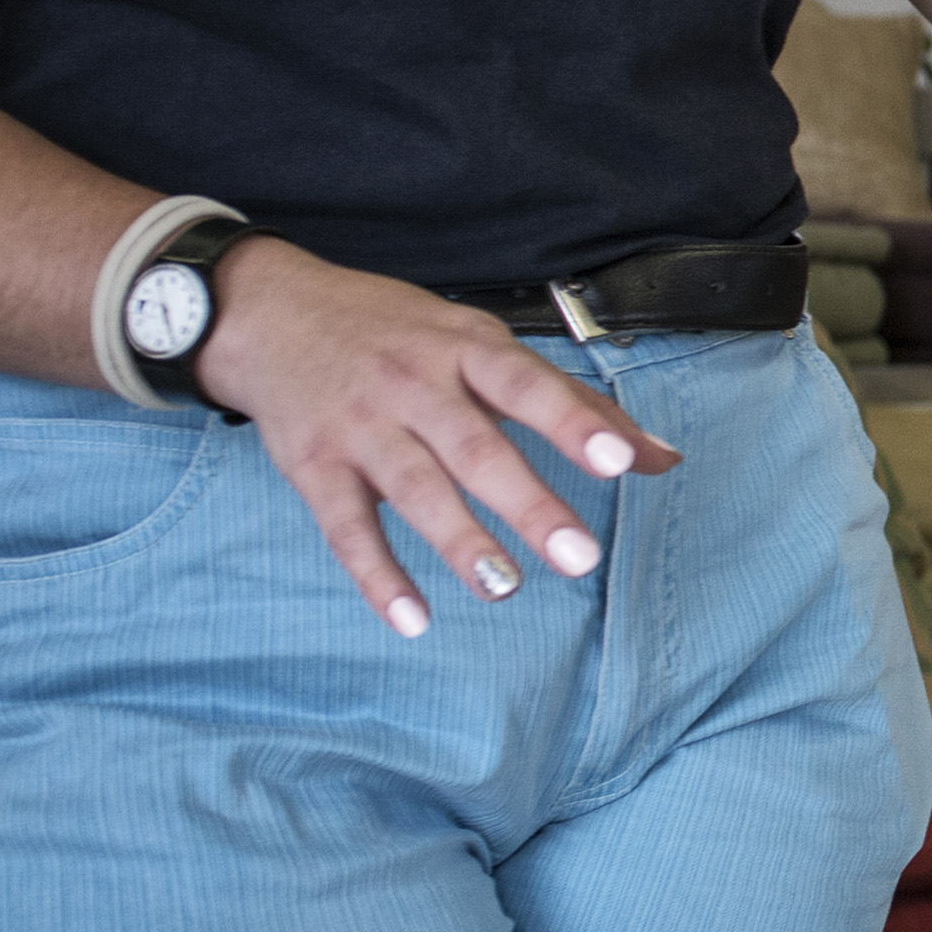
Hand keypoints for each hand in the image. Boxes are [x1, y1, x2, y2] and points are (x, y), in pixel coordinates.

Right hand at [190, 238, 677, 633]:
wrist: (270, 312)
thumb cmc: (399, 333)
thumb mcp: (483, 343)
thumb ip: (572, 404)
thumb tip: (661, 457)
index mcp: (466, 350)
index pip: (527, 386)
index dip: (572, 423)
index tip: (617, 463)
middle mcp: (413, 386)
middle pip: (475, 449)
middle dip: (527, 504)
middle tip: (579, 557)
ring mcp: (360, 428)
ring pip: (415, 490)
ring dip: (459, 541)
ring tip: (504, 587)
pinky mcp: (314, 467)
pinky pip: (346, 528)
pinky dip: (377, 576)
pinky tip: (412, 619)